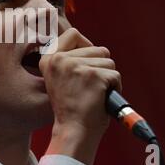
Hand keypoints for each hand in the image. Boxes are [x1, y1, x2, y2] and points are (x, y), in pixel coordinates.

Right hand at [39, 28, 121, 164]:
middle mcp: (59, 59)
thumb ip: (68, 60)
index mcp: (48, 59)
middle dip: (100, 66)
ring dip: (107, 77)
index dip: (86, 44)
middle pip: (97, 48)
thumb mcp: (59, 79)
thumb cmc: (70, 108)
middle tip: (89, 87)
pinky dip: (115, 87)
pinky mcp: (93, 75)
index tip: (88, 61)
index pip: (72, 33)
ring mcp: (76, 66)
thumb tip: (88, 44)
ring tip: (94, 93)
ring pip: (108, 60)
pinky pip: (115, 74)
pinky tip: (102, 98)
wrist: (74, 131)